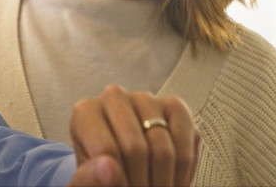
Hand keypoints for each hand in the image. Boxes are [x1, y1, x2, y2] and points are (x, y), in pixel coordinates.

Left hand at [67, 85, 200, 186]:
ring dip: (163, 182)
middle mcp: (115, 98)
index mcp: (87, 112)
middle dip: (141, 183)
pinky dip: (184, 171)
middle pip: (135, 149)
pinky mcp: (175, 107)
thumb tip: (108, 169)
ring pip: (163, 150)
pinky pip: (189, 141)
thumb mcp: (86, 182)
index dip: (119, 181)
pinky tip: (173, 180)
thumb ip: (88, 179)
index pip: (107, 151)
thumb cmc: (101, 175)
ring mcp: (147, 100)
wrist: (119, 171)